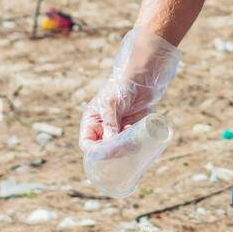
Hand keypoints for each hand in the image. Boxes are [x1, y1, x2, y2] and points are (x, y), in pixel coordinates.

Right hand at [79, 27, 180, 152]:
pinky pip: (133, 142)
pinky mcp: (134, 127)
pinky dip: (135, 145)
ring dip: (125, 149)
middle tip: (123, 154)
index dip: (94, 153)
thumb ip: (110, 124)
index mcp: (92, 121)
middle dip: (112, 154)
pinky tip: (141, 140)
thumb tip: (111, 145)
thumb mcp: (111, 104)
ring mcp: (120, 128)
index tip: (105, 156)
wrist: (145, 75)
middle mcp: (104, 127)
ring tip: (133, 143)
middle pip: (104, 149)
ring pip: (119, 148)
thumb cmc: (122, 86)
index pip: (87, 143)